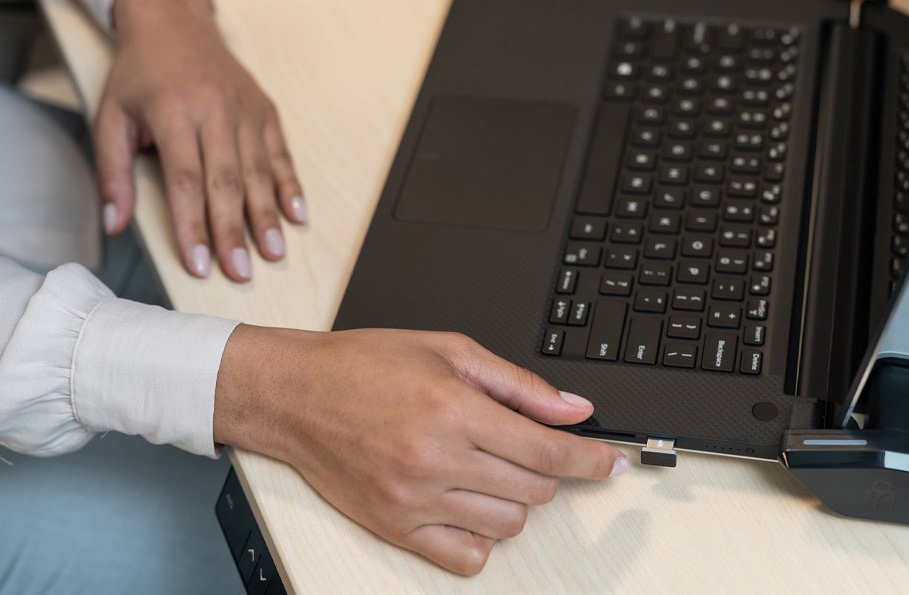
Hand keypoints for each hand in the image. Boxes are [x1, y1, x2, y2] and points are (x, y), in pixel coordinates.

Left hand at [95, 0, 304, 281]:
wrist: (173, 24)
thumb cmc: (139, 76)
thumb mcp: (110, 118)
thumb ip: (113, 173)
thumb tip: (114, 225)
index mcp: (173, 112)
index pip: (185, 181)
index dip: (192, 226)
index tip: (198, 265)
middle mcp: (214, 110)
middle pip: (227, 182)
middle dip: (233, 231)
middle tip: (240, 272)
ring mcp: (245, 110)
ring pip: (258, 172)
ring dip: (267, 217)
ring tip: (272, 253)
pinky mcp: (266, 111)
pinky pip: (280, 155)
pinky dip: (290, 187)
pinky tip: (296, 216)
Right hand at [214, 328, 628, 574]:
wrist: (294, 395)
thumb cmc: (365, 365)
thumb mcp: (449, 351)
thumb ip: (518, 385)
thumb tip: (575, 409)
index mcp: (453, 410)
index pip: (548, 450)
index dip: (592, 460)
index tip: (613, 464)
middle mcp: (436, 460)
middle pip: (535, 489)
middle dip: (548, 469)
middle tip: (528, 446)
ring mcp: (414, 501)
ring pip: (508, 524)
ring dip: (517, 500)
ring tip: (489, 467)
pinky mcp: (395, 528)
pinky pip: (466, 558)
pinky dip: (482, 538)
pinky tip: (470, 505)